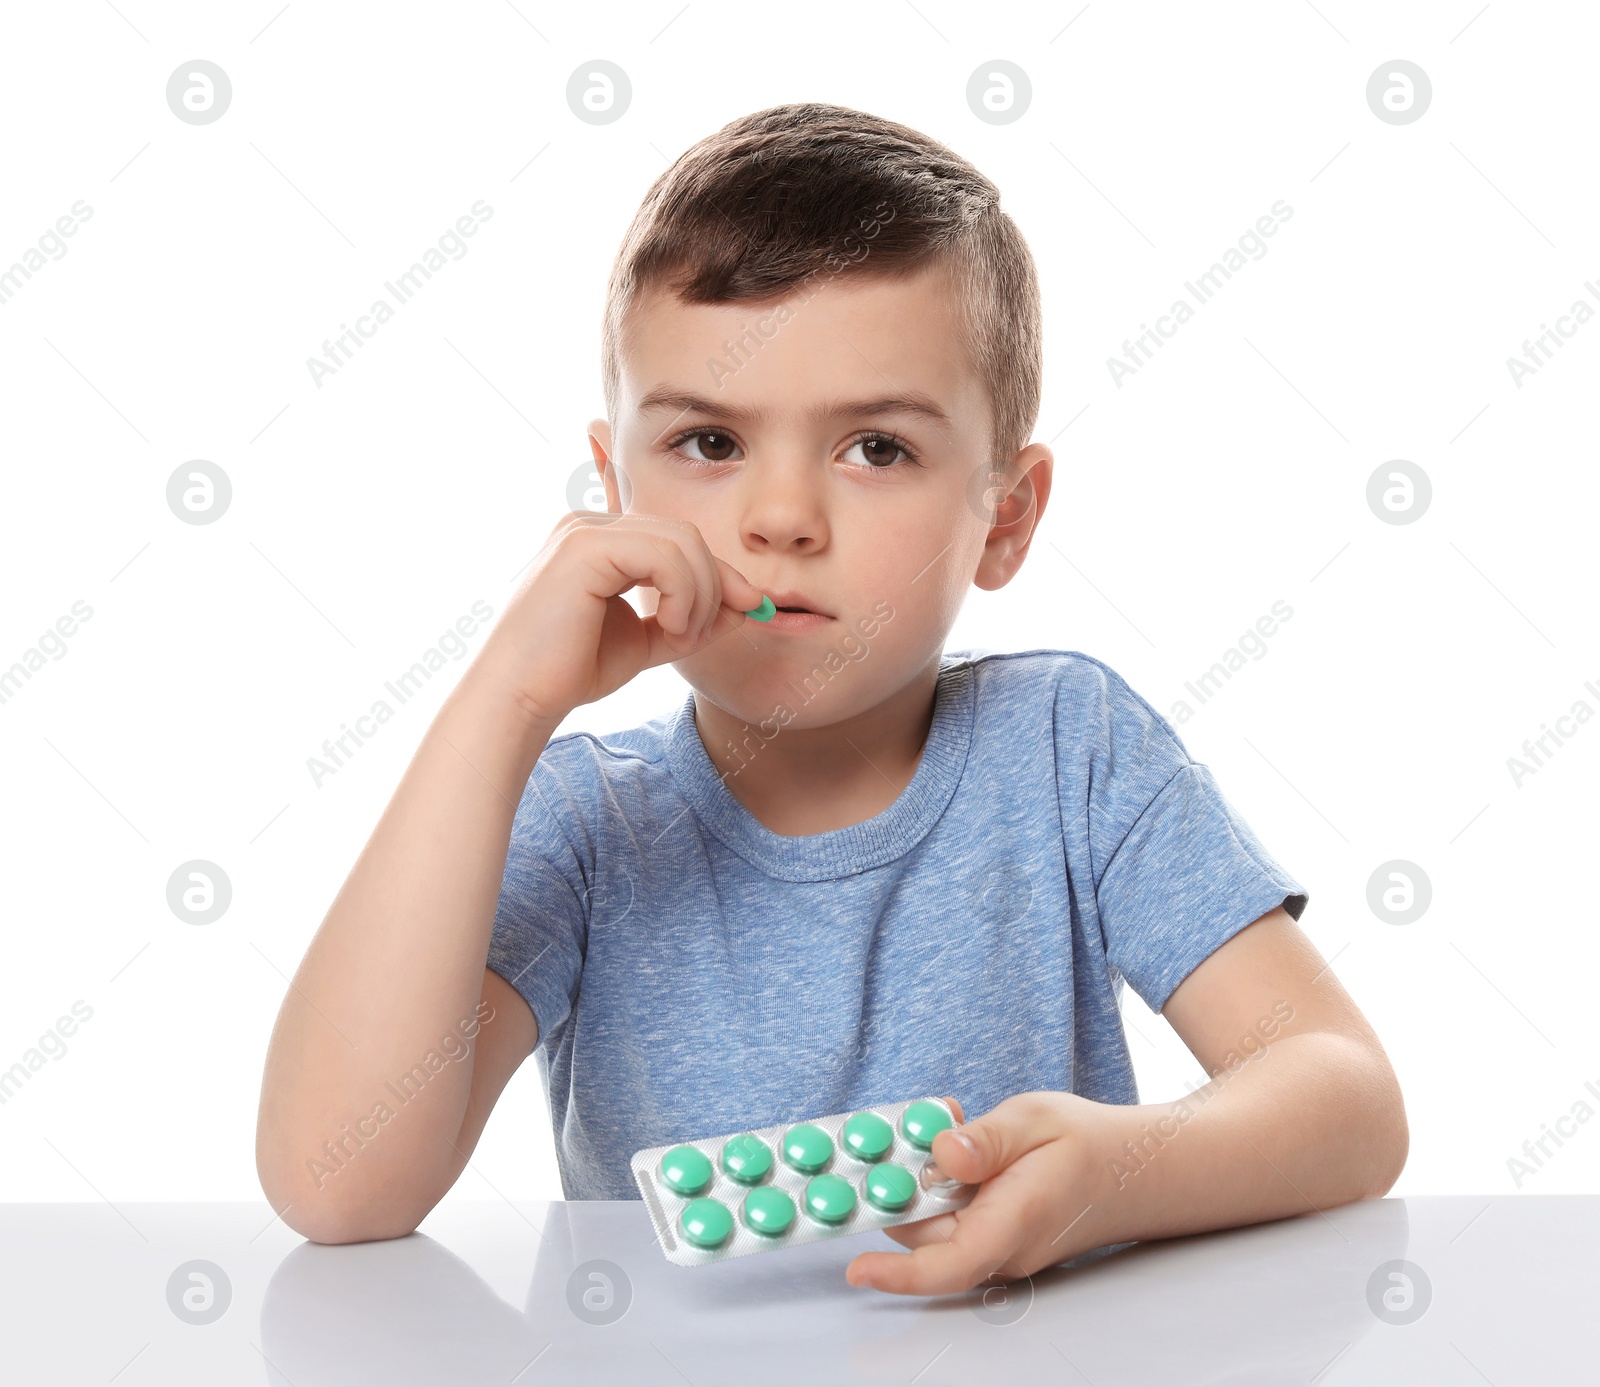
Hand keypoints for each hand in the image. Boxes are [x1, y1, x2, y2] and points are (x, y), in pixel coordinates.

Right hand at [475, 511, 765, 727]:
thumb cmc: (572, 670)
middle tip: (698, 636)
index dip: (721, 574)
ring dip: (700, 595)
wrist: (522, 695)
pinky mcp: (586, 546)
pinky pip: (665, 556)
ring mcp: (586, 529)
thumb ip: (694, 618)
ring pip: (684, 542)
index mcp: (603, 540)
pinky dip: (683, 594)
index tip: (752, 609)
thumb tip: (749, 604)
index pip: (681, 540)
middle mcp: (592, 524)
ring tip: (681, 637)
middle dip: (715, 586)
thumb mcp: (649, 640)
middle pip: (688, 535)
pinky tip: (669, 628)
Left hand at [845, 1091, 1115, 1295]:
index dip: (897, 1271)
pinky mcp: (994, 1237)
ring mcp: (998, 1247)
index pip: (948, 1263)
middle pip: (923, 1233)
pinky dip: (939, 1183)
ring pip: (933, 1223)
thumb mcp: (1036, 1119)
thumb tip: (941, 1152)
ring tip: (941, 1125)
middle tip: (897, 1131)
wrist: (1135, 1169)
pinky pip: (950, 1218)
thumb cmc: (1090, 1145)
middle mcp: (1001, 1247)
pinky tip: (955, 1143)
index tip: (856, 1268)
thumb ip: (986, 1140)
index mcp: (1013, 1222)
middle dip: (897, 1187)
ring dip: (919, 1180)